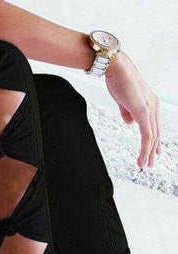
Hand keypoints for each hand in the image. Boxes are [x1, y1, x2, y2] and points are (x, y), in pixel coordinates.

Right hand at [105, 51, 160, 168]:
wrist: (115, 68)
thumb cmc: (117, 80)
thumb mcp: (122, 100)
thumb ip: (127, 112)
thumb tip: (130, 123)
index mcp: (149, 103)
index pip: (154, 126)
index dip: (153, 141)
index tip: (152, 154)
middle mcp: (153, 106)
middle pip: (156, 133)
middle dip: (152, 151)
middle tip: (148, 164)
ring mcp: (149, 109)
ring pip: (153, 137)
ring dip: (148, 153)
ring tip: (144, 165)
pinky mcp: (143, 112)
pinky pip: (147, 134)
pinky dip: (145, 148)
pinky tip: (142, 157)